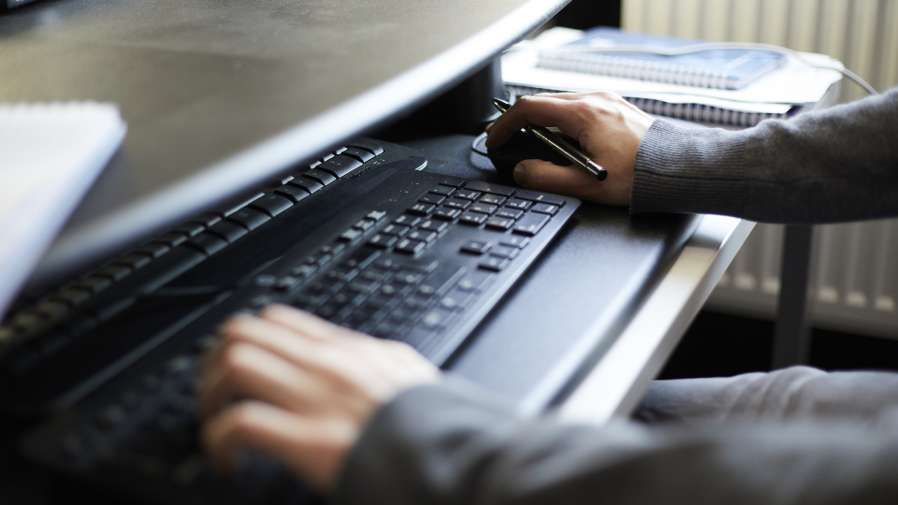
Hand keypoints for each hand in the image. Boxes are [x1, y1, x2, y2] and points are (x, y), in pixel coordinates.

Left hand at [198, 305, 439, 492]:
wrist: (452, 457)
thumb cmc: (435, 424)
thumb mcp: (409, 373)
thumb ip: (381, 360)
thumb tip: (373, 357)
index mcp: (348, 351)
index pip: (277, 320)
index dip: (243, 340)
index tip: (234, 366)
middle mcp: (325, 365)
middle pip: (243, 332)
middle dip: (212, 361)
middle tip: (212, 394)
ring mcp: (316, 398)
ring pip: (235, 364)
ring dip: (210, 397)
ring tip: (213, 425)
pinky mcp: (307, 439)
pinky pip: (240, 423)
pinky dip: (219, 440)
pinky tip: (228, 459)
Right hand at [486, 91, 654, 205]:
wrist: (678, 170)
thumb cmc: (640, 177)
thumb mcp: (584, 185)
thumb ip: (545, 178)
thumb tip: (522, 172)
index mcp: (582, 114)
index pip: (528, 109)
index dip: (504, 125)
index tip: (495, 139)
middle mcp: (594, 100)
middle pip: (542, 103)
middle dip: (520, 122)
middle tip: (508, 141)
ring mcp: (607, 101)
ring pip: (561, 104)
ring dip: (542, 122)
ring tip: (534, 145)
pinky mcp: (617, 108)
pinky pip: (580, 109)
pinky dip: (563, 122)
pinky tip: (565, 143)